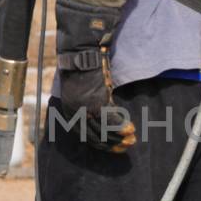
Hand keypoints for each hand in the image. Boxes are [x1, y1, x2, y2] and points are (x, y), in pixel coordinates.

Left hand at [54, 0, 135, 152]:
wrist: (80, 54)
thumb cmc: (81, 70)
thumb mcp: (79, 93)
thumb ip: (86, 106)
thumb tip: (98, 118)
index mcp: (69, 113)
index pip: (85, 136)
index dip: (101, 144)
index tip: (113, 147)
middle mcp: (76, 114)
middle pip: (95, 137)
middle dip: (112, 144)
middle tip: (126, 146)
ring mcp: (86, 109)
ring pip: (105, 130)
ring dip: (120, 137)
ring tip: (132, 138)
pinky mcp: (97, 102)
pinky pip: (112, 120)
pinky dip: (122, 126)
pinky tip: (131, 128)